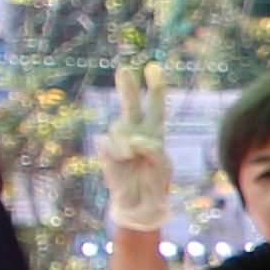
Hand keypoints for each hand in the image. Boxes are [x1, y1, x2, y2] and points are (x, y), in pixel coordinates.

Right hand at [99, 61, 173, 231]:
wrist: (140, 203)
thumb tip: (133, 139)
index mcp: (154, 132)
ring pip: (120, 126)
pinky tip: (122, 158)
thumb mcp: (163, 165)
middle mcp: (136, 131)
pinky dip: (117, 149)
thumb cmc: (156, 182)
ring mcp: (119, 139)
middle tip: (124, 68)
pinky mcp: (106, 149)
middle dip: (127, 86)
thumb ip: (153, 149)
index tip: (153, 66)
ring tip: (132, 156)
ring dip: (128, 141)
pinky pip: (108, 141)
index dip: (155, 86)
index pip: (155, 106)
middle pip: (131, 104)